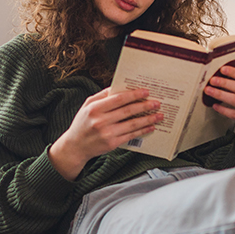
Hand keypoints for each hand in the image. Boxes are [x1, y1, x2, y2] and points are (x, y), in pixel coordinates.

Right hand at [48, 88, 163, 179]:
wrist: (75, 146)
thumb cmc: (82, 124)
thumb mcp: (87, 105)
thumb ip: (102, 95)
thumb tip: (119, 86)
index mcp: (95, 108)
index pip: (118, 99)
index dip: (134, 95)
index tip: (146, 92)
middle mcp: (100, 121)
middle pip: (128, 111)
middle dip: (145, 106)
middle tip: (156, 102)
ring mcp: (107, 133)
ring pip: (132, 124)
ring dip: (148, 119)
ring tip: (159, 115)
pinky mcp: (112, 144)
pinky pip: (131, 136)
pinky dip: (142, 131)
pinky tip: (150, 127)